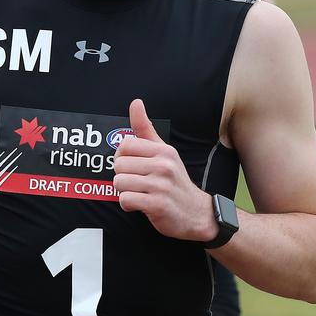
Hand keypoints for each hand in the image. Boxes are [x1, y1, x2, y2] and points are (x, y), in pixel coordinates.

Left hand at [113, 99, 216, 241]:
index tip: (132, 166)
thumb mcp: (164, 153)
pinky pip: (126, 200)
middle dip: (122, 176)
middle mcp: (164, 165)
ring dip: (124, 192)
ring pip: (119, 183)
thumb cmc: (174, 181)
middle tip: (136, 182)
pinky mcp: (158, 204)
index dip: (122, 158)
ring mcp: (161, 185)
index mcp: (163, 151)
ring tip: (138, 193)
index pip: (124, 145)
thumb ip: (146, 129)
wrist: (197, 213)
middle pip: (118, 165)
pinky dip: (127, 205)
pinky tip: (139, 205)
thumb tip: (135, 102)